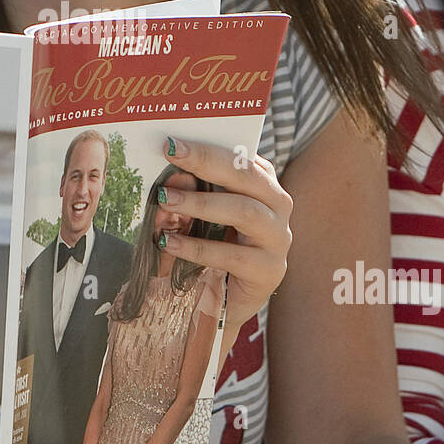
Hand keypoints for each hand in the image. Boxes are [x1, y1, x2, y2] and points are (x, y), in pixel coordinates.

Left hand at [159, 136, 291, 332]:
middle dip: (207, 162)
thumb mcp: (199, 215)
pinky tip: (170, 243)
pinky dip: (198, 247)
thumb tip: (172, 177)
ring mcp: (277, 238)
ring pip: (244, 211)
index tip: (173, 142)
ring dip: (201, 204)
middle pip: (247, 176)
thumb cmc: (212, 246)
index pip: (242, 156)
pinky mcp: (269, 270)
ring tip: (166, 200)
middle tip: (172, 156)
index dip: (208, 147)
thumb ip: (190, 193)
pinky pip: (233, 255)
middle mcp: (277, 206)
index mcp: (262, 183)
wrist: (222, 301)